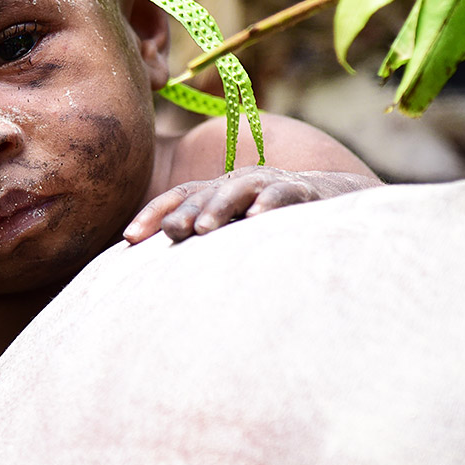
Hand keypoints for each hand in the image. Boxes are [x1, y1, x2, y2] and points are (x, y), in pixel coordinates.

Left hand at [123, 166, 378, 243]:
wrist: (336, 203)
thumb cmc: (275, 225)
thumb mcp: (235, 232)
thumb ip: (203, 243)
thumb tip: (156, 280)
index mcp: (218, 193)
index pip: (179, 197)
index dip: (152, 213)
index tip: (128, 238)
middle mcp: (239, 184)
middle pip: (204, 193)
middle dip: (183, 211)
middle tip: (168, 232)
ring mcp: (270, 184)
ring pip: (239, 189)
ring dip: (219, 207)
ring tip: (203, 230)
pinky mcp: (303, 191)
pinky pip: (284, 194)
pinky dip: (270, 203)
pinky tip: (257, 218)